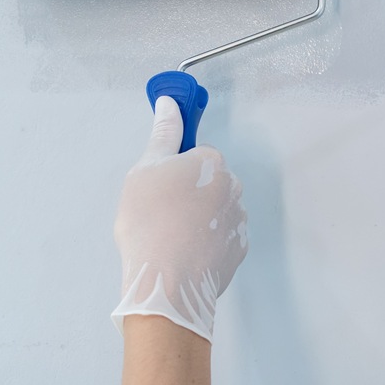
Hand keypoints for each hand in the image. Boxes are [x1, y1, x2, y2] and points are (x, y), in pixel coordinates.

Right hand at [111, 96, 248, 342]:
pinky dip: (207, 242)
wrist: (167, 281)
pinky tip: (186, 253)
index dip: (175, 170)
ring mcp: (240, 219)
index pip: (196, 155)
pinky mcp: (240, 249)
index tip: (159, 187)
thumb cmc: (149, 222)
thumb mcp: (144, 169)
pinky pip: (222, 237)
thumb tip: (171, 103)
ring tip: (171, 237)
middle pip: (209, 182)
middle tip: (160, 214)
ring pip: (217, 210)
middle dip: (190, 193)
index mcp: (211, 162)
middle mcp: (233, 186)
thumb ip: (163, 133)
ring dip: (200, 218)